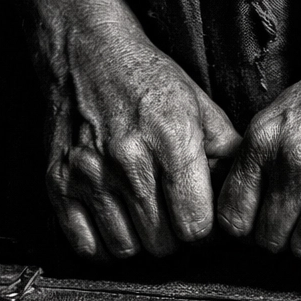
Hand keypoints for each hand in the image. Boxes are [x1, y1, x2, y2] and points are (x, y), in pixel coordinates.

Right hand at [22, 0, 240, 258]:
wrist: (86, 51)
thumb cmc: (151, 84)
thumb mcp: (203, 110)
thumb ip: (229, 158)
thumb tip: (242, 204)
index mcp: (173, 142)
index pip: (196, 228)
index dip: (203, 231)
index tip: (198, 218)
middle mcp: (129, 161)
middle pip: (163, 244)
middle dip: (173, 236)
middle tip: (169, 215)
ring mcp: (89, 174)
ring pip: (126, 249)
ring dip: (139, 241)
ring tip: (142, 216)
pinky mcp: (58, 183)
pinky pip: (87, 247)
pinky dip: (102, 246)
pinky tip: (114, 224)